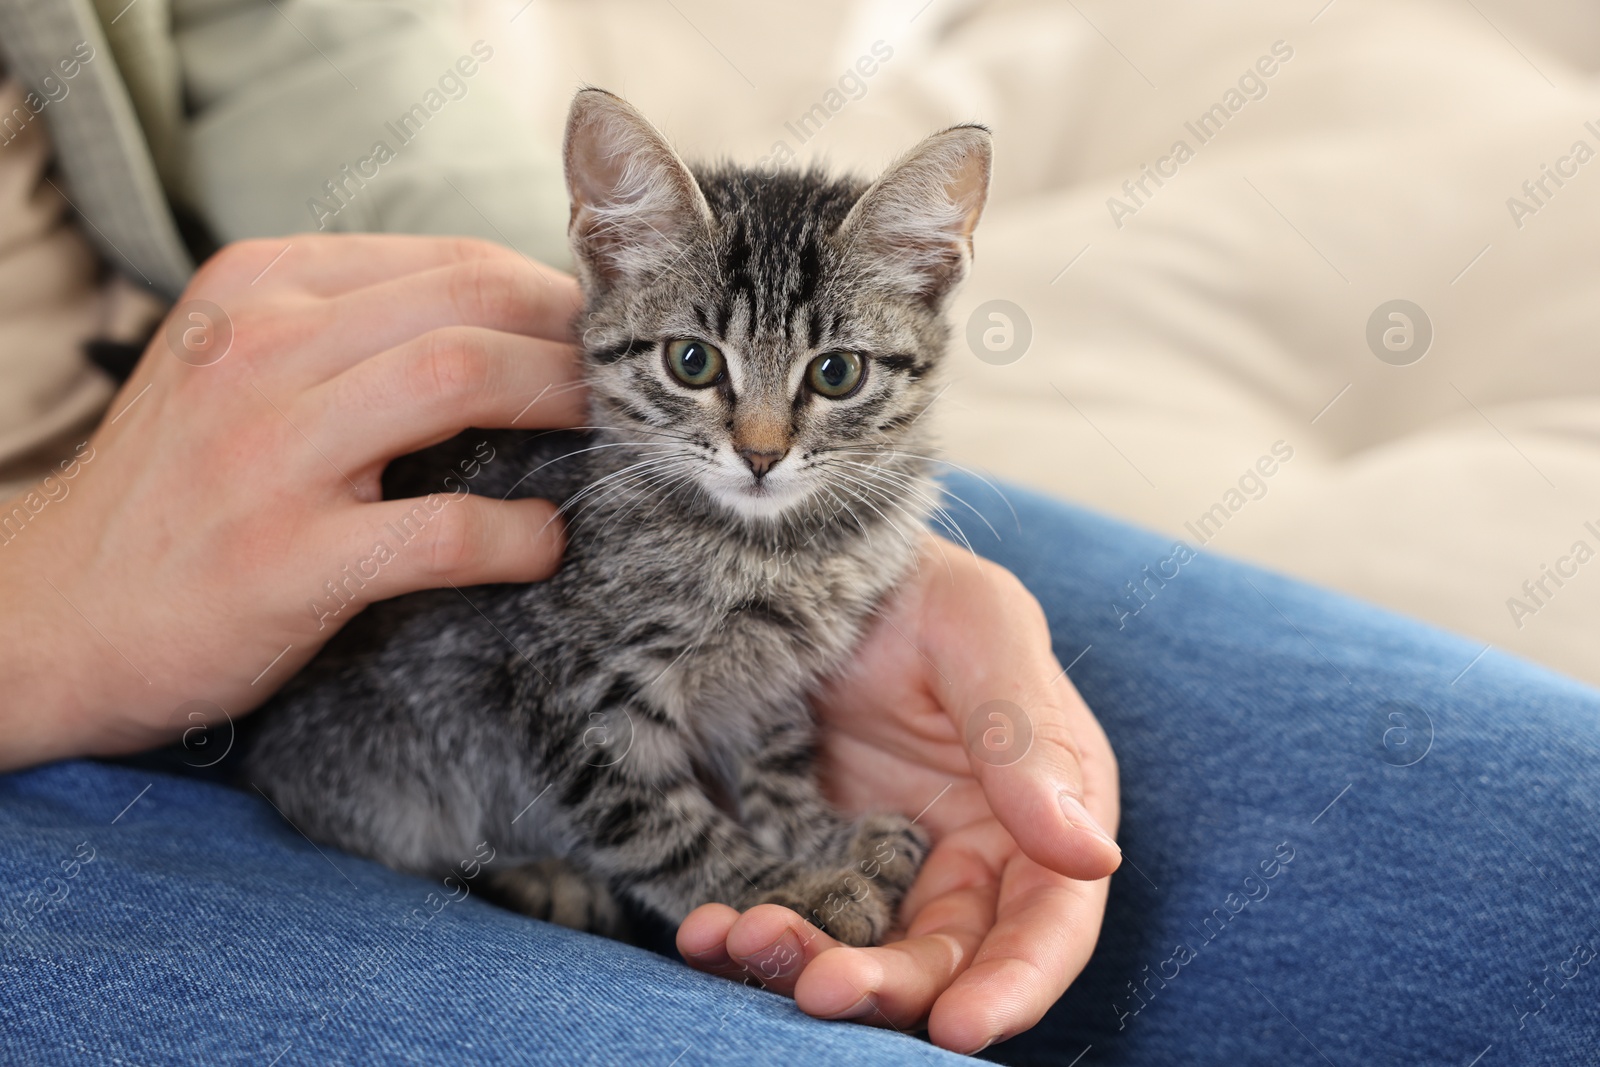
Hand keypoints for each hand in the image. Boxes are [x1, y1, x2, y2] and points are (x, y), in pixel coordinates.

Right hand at [0, 234, 585, 769]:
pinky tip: (544, 542)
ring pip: (460, 379)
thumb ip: (344, 331)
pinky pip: (444, 529)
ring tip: (605, 437)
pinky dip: (518, 534)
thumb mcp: (233, 368)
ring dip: (560, 402)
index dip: (545, 294)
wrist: (50, 613)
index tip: (594, 335)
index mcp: (256, 291)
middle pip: (468, 303)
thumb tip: (499, 322)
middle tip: (625, 384)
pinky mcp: (287, 560)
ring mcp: (269, 453)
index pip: (444, 261)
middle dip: (572, 337)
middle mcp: (259, 350)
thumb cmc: (174, 491)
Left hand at [677, 537, 1119, 1053]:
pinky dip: (751, 931)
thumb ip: (1026, 741)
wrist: (804, 560)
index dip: (1014, 985)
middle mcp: (973, 854)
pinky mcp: (812, 858)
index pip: (1048, 923)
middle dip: (890, 986)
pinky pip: (791, 915)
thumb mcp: (981, 634)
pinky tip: (707, 929)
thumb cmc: (919, 587)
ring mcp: (887, 861)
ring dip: (811, 962)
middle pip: (949, 957)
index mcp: (1044, 809)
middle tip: (820, 988)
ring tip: (746, 939)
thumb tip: (1094, 857)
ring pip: (865, 949)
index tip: (958, 1026)